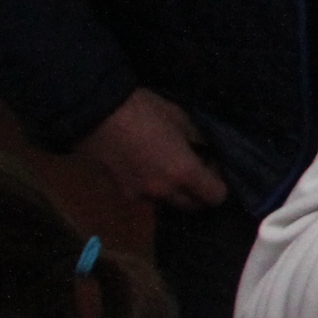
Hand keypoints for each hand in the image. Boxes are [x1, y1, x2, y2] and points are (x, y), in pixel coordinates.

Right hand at [78, 88, 227, 209]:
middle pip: (193, 206)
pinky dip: (153, 189)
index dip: (219, 184)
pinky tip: (148, 168)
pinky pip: (146, 198)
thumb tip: (205, 150)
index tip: (212, 165)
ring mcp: (141, 196)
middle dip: (199, 193)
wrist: (97, 114)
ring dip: (175, 193)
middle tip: (196, 169)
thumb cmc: (144, 111)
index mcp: (184, 172)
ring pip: (168, 203)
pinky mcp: (122, 193)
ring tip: (170, 168)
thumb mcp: (180, 118)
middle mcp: (165, 191)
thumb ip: (196, 140)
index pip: (215, 197)